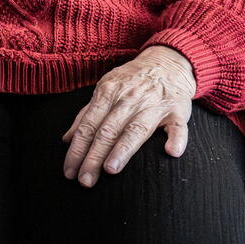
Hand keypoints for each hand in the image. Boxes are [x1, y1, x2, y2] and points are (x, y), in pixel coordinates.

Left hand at [62, 45, 196, 186]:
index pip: (88, 125)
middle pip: (107, 130)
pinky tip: (171, 152)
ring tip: (111, 169)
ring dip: (123, 149)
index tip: (69, 170)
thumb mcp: (105, 90)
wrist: (166, 63)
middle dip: (94, 156)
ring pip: (136, 129)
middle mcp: (128, 99)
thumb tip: (66, 140)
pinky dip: (176, 138)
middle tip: (84, 180)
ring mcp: (153, 104)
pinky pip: (177, 126)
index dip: (77, 149)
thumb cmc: (130, 81)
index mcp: (107, 93)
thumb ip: (86, 115)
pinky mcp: (177, 110)